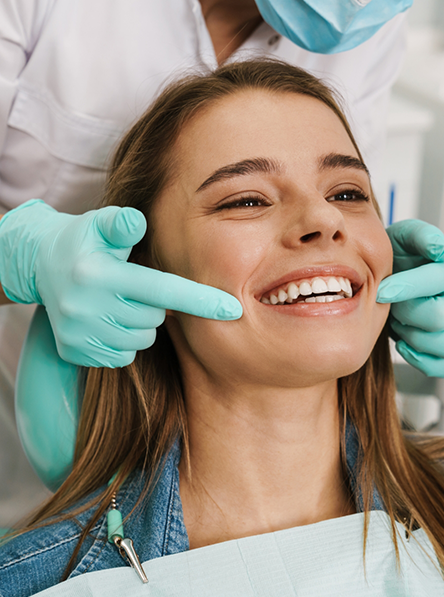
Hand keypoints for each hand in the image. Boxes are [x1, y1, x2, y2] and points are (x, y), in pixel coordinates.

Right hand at [0, 199, 241, 366]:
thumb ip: (122, 223)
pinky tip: (108, 320)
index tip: (234, 310)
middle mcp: (86, 308)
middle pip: (154, 318)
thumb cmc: (84, 241)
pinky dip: (123, 341)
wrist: (39, 266)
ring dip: (140, 323)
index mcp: (99, 275)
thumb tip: (138, 221)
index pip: (162, 290)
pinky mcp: (74, 352)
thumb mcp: (99, 224)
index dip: (201, 300)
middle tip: (134, 285)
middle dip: (154, 304)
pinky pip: (123, 356)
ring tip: (119, 301)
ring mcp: (79, 334)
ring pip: (141, 340)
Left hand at [376, 219, 443, 377]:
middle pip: (441, 317)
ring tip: (399, 325)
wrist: (388, 275)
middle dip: (407, 313)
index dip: (406, 287)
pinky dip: (424, 360)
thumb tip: (439, 249)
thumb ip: (421, 236)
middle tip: (390, 305)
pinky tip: (404, 345)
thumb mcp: (403, 236)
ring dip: (418, 339)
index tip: (381, 290)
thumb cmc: (397, 258)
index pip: (438, 281)